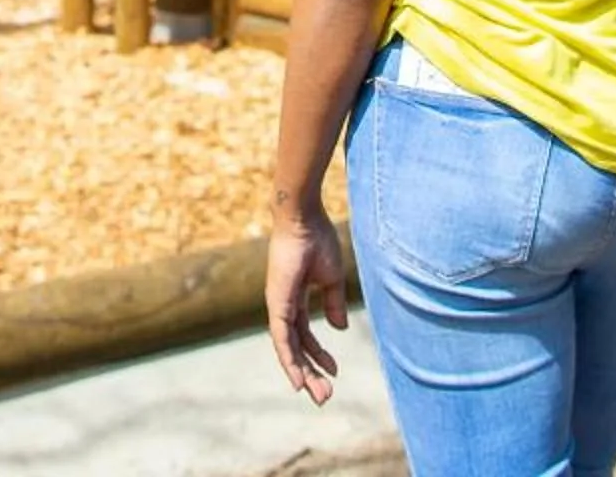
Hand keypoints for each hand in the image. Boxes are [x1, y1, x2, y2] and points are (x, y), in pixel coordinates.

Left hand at [265, 198, 347, 405]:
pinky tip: (297, 378)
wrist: (304, 219)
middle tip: (324, 396)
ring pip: (289, 349)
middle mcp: (283, 306)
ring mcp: (278, 306)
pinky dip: (289, 359)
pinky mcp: (277, 304)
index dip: (319, 355)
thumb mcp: (330, 278)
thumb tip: (338, 327)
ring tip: (317, 394)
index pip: (305, 335)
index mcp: (295, 299)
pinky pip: (282, 338)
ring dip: (302, 372)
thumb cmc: (317, 240)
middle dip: (311, 372)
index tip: (335, 372)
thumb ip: (332, 303)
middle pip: (296, 348)